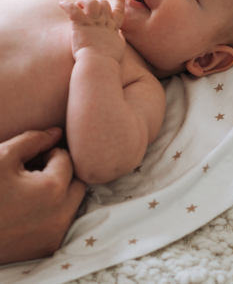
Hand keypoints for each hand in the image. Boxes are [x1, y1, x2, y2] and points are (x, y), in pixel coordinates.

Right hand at [0, 128, 86, 263]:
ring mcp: (55, 234)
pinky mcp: (47, 249)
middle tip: (31, 175)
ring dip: (59, 194)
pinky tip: (28, 211)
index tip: (28, 161)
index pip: (66, 158)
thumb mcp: (1, 157)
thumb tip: (57, 132)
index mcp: (52, 188)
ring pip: (73, 204)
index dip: (47, 154)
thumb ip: (33, 140)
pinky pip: (62, 224)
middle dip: (60, 174)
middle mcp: (61, 214)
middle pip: (77, 182)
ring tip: (29, 192)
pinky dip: (52, 214)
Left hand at [60, 0, 125, 62]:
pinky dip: (67, 5)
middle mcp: (104, 23)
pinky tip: (61, 3)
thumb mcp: (119, 48)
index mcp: (113, 28)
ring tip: (77, 5)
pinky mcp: (81, 25)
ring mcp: (93, 23)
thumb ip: (119, 39)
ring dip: (84, 1)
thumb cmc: (108, 60)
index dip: (120, 2)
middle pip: (103, 3)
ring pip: (91, 2)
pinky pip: (73, 9)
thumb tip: (119, 34)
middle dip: (96, 1)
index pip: (119, 12)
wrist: (98, 63)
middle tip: (87, 6)